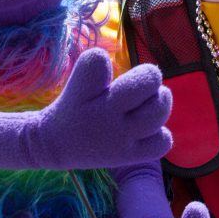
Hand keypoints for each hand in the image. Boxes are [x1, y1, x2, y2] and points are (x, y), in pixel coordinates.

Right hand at [31, 49, 170, 167]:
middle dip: (150, 77)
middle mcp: (105, 115)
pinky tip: (148, 130)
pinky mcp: (130, 155)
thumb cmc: (73, 106)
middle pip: (147, 81)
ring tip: (152, 101)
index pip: (97, 62)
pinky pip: (161, 142)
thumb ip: (96, 67)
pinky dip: (160, 134)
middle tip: (143, 84)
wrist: (56, 145)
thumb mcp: (77, 82)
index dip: (101, 62)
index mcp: (86, 93)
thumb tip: (133, 70)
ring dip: (161, 102)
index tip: (98, 76)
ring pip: (158, 111)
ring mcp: (120, 138)